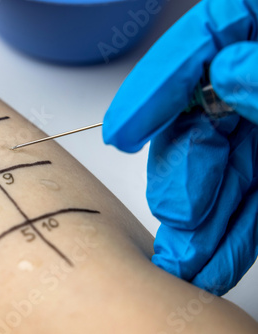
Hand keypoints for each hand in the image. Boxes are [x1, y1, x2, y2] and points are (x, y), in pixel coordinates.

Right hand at [103, 0, 257, 294]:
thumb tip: (226, 72)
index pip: (203, 44)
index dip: (154, 88)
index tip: (122, 131)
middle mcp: (257, 83)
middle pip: (204, 120)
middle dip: (185, 176)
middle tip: (176, 213)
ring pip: (224, 171)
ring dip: (203, 222)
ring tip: (184, 262)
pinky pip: (251, 197)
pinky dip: (232, 233)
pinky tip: (211, 260)